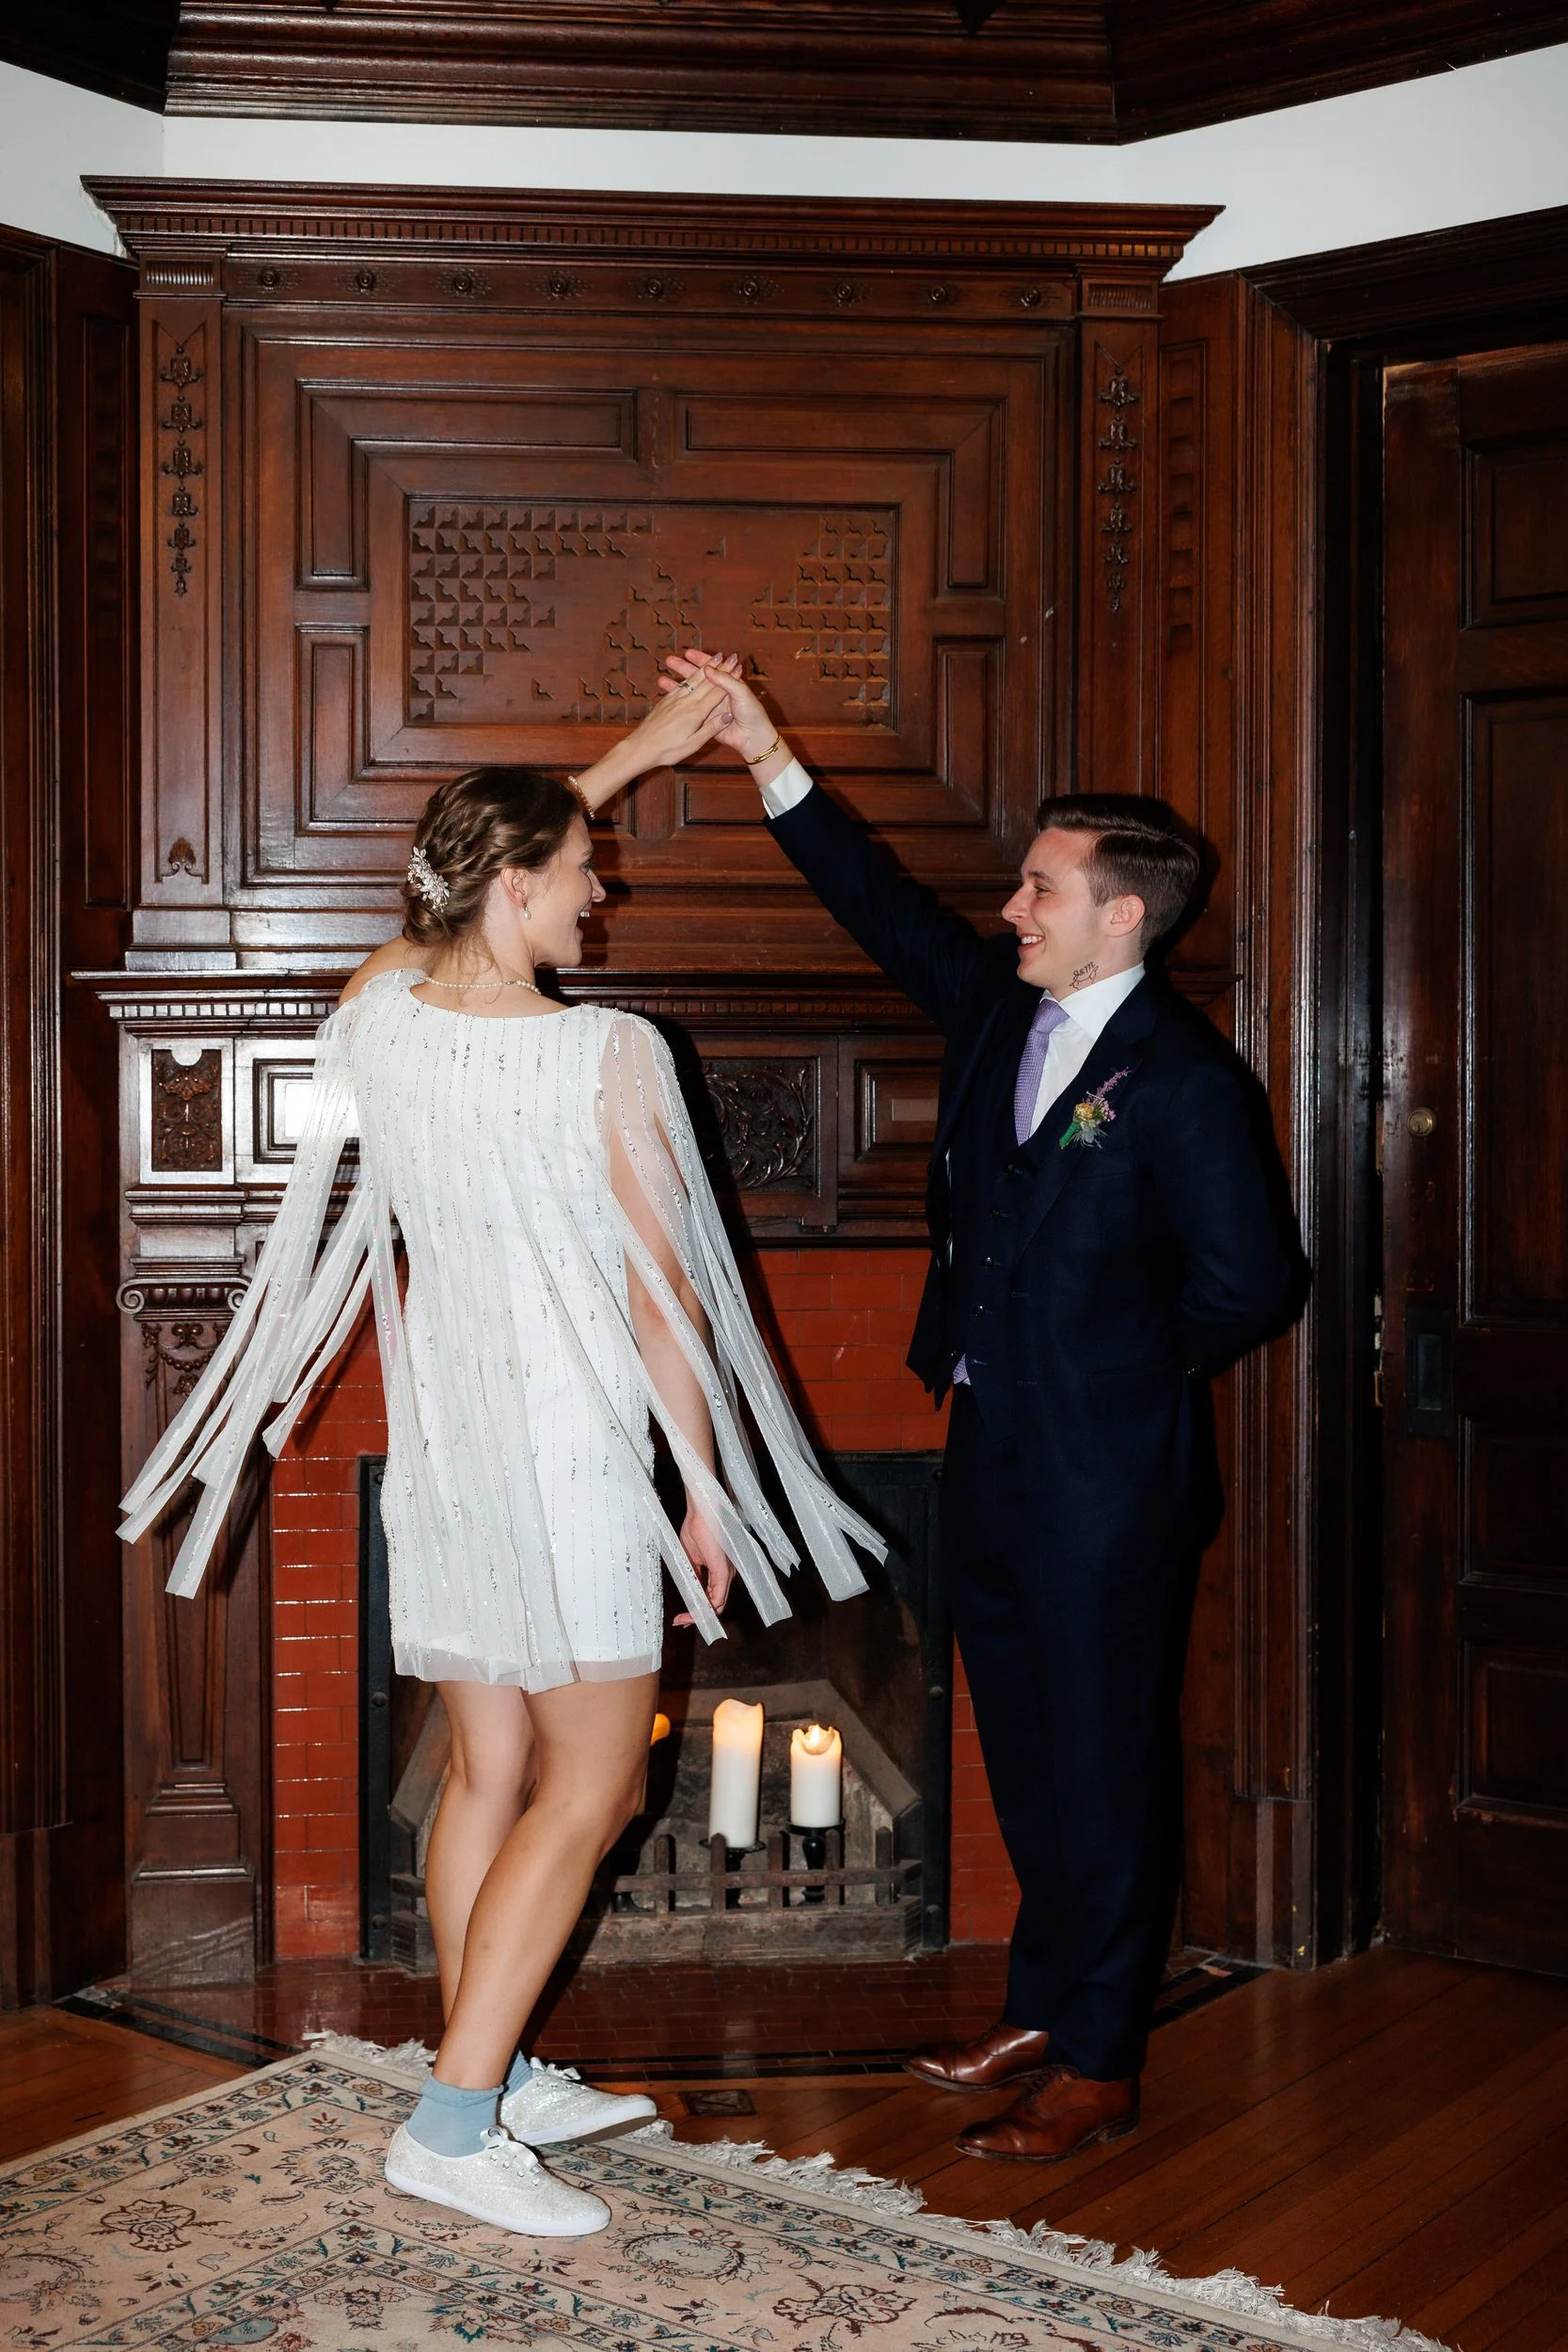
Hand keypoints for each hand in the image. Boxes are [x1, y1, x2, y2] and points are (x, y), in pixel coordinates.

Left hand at [618, 668, 734, 774]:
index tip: (738, 666)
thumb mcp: (693, 743)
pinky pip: (681, 685)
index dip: (729, 678)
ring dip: (705, 668)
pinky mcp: (665, 702)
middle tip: (730, 656)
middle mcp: (686, 702)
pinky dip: (690, 677)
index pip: (717, 692)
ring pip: (693, 680)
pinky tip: (692, 674)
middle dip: (720, 668)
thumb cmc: (668, 750)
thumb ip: (711, 728)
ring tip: (715, 658)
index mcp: (696, 712)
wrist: (641, 748)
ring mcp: (674, 700)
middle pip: (706, 681)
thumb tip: (728, 716)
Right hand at [659, 648, 776, 762]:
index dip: (700, 660)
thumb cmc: (752, 714)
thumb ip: (725, 681)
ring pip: (691, 692)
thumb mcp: (741, 693)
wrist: (752, 738)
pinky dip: (679, 703)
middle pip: (697, 678)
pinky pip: (690, 709)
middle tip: (670, 661)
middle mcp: (717, 692)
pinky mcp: (705, 719)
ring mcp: (710, 706)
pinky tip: (667, 699)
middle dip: (684, 669)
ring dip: (677, 685)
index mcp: (727, 683)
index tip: (687, 653)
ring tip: (662, 679)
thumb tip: (708, 669)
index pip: (711, 668)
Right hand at [672, 1504, 733, 1627]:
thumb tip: (690, 1590)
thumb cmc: (697, 1525)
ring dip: (699, 1614)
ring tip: (683, 1619)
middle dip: (697, 1616)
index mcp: (720, 1570)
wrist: (701, 1508)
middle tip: (680, 1621)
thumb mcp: (691, 1556)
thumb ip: (694, 1574)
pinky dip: (704, 1607)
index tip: (682, 1617)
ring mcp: (726, 1573)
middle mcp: (727, 1574)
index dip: (698, 1610)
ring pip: (717, 1604)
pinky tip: (692, 1612)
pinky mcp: (723, 1569)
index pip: (712, 1597)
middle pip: (716, 1605)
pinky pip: (717, 1596)